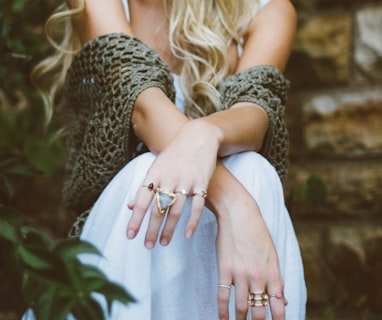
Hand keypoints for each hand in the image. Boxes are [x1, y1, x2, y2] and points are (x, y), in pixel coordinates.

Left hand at [126, 120, 221, 247]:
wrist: (198, 137)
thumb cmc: (174, 154)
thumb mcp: (156, 167)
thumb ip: (144, 187)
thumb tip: (130, 206)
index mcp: (154, 175)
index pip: (141, 201)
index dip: (135, 220)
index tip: (130, 236)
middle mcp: (168, 179)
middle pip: (157, 209)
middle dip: (151, 230)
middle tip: (147, 246)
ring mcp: (185, 181)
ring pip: (175, 211)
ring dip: (169, 229)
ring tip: (164, 243)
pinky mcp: (201, 183)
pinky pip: (197, 206)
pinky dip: (192, 222)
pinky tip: (187, 234)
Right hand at [215, 192, 286, 319]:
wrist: (238, 213)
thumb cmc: (257, 232)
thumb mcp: (272, 254)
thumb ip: (277, 279)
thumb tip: (283, 300)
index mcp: (273, 272)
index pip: (278, 305)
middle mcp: (258, 276)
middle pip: (259, 311)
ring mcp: (241, 273)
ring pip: (241, 307)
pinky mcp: (225, 269)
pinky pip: (223, 296)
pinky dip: (223, 311)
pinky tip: (223, 318)